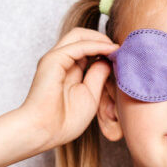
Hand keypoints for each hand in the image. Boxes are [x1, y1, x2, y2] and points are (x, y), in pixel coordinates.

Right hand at [16, 28, 119, 148]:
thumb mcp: (91, 95)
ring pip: (79, 35)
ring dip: (101, 38)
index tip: (122, 56)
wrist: (44, 131)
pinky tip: (110, 50)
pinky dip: (96, 44)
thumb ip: (98, 75)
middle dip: (103, 39)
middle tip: (120, 49)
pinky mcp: (54, 59)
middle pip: (82, 37)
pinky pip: (79, 45)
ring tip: (117, 48)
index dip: (104, 49)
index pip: (87, 49)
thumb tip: (108, 59)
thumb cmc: (65, 121)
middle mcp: (60, 61)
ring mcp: (56, 58)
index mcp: (68, 69)